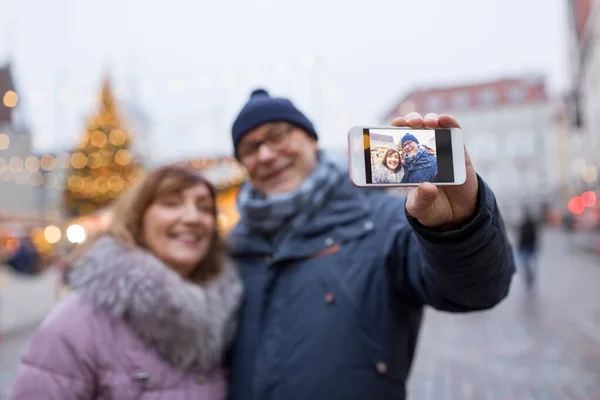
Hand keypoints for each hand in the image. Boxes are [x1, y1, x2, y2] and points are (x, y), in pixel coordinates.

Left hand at [391, 112, 477, 229]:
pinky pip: (454, 131)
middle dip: (410, 121)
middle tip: (410, 124)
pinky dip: (450, 122)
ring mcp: (440, 149)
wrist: (457, 215)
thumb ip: (421, 199)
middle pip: (413, 128)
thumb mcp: (421, 207)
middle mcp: (422, 152)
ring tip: (428, 123)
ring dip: (429, 119)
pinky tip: (445, 120)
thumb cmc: (432, 208)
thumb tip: (427, 186)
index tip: (388, 127)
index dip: (392, 131)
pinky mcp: (458, 151)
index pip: (396, 141)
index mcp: (407, 163)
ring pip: (432, 126)